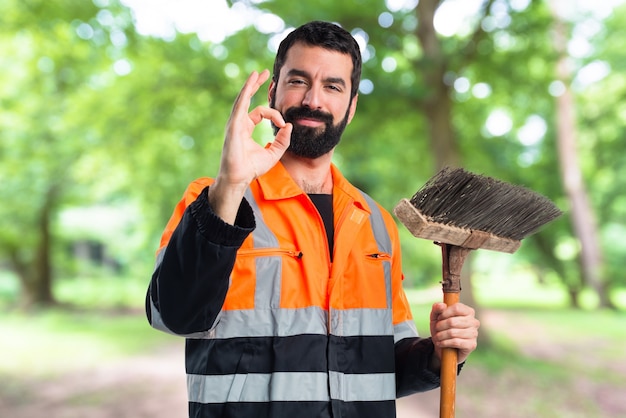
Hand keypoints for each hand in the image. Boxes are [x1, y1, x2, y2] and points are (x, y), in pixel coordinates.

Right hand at [209, 70, 291, 222]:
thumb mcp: (273, 153)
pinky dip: (246, 93)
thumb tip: (289, 126)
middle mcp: (239, 122)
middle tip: (264, 73)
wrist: (239, 178)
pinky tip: (251, 83)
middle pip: (248, 99)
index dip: (275, 115)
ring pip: (243, 99)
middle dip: (256, 85)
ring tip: (257, 73)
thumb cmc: (251, 168)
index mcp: (246, 127)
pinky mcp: (233, 125)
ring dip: (250, 85)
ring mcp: (234, 123)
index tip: (284, 125)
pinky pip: (240, 105)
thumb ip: (282, 140)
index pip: (261, 113)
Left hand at [429, 302, 479, 364]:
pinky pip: (456, 342)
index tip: (439, 318)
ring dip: (441, 335)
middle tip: (437, 329)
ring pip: (452, 333)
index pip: (457, 308)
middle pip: (452, 321)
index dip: (445, 313)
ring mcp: (474, 333)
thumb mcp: (436, 317)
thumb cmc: (442, 328)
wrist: (444, 347)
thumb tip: (443, 305)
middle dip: (440, 326)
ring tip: (437, 337)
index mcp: (468, 311)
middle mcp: (474, 321)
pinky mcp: (472, 345)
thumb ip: (437, 308)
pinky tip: (441, 343)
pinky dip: (445, 343)